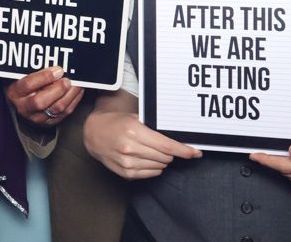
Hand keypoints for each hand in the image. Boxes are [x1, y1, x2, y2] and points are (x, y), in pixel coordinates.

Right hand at [6, 67, 83, 125]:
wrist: (24, 101)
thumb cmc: (25, 82)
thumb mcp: (24, 74)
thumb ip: (36, 69)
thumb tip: (54, 64)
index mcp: (15, 92)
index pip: (28, 85)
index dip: (44, 77)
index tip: (58, 70)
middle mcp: (24, 107)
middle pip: (41, 101)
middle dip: (58, 89)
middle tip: (68, 79)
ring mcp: (36, 117)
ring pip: (56, 109)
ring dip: (70, 95)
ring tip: (76, 83)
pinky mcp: (49, 122)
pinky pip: (64, 114)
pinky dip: (74, 101)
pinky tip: (78, 91)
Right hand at [83, 108, 199, 178]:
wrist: (95, 134)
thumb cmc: (117, 123)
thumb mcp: (135, 118)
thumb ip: (154, 127)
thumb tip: (178, 138)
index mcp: (134, 131)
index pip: (167, 145)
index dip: (184, 150)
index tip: (195, 152)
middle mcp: (130, 148)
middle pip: (165, 156)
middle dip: (171, 152)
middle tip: (167, 146)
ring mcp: (128, 163)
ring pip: (160, 166)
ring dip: (162, 159)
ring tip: (152, 150)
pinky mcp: (126, 173)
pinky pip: (151, 173)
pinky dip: (155, 166)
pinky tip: (147, 158)